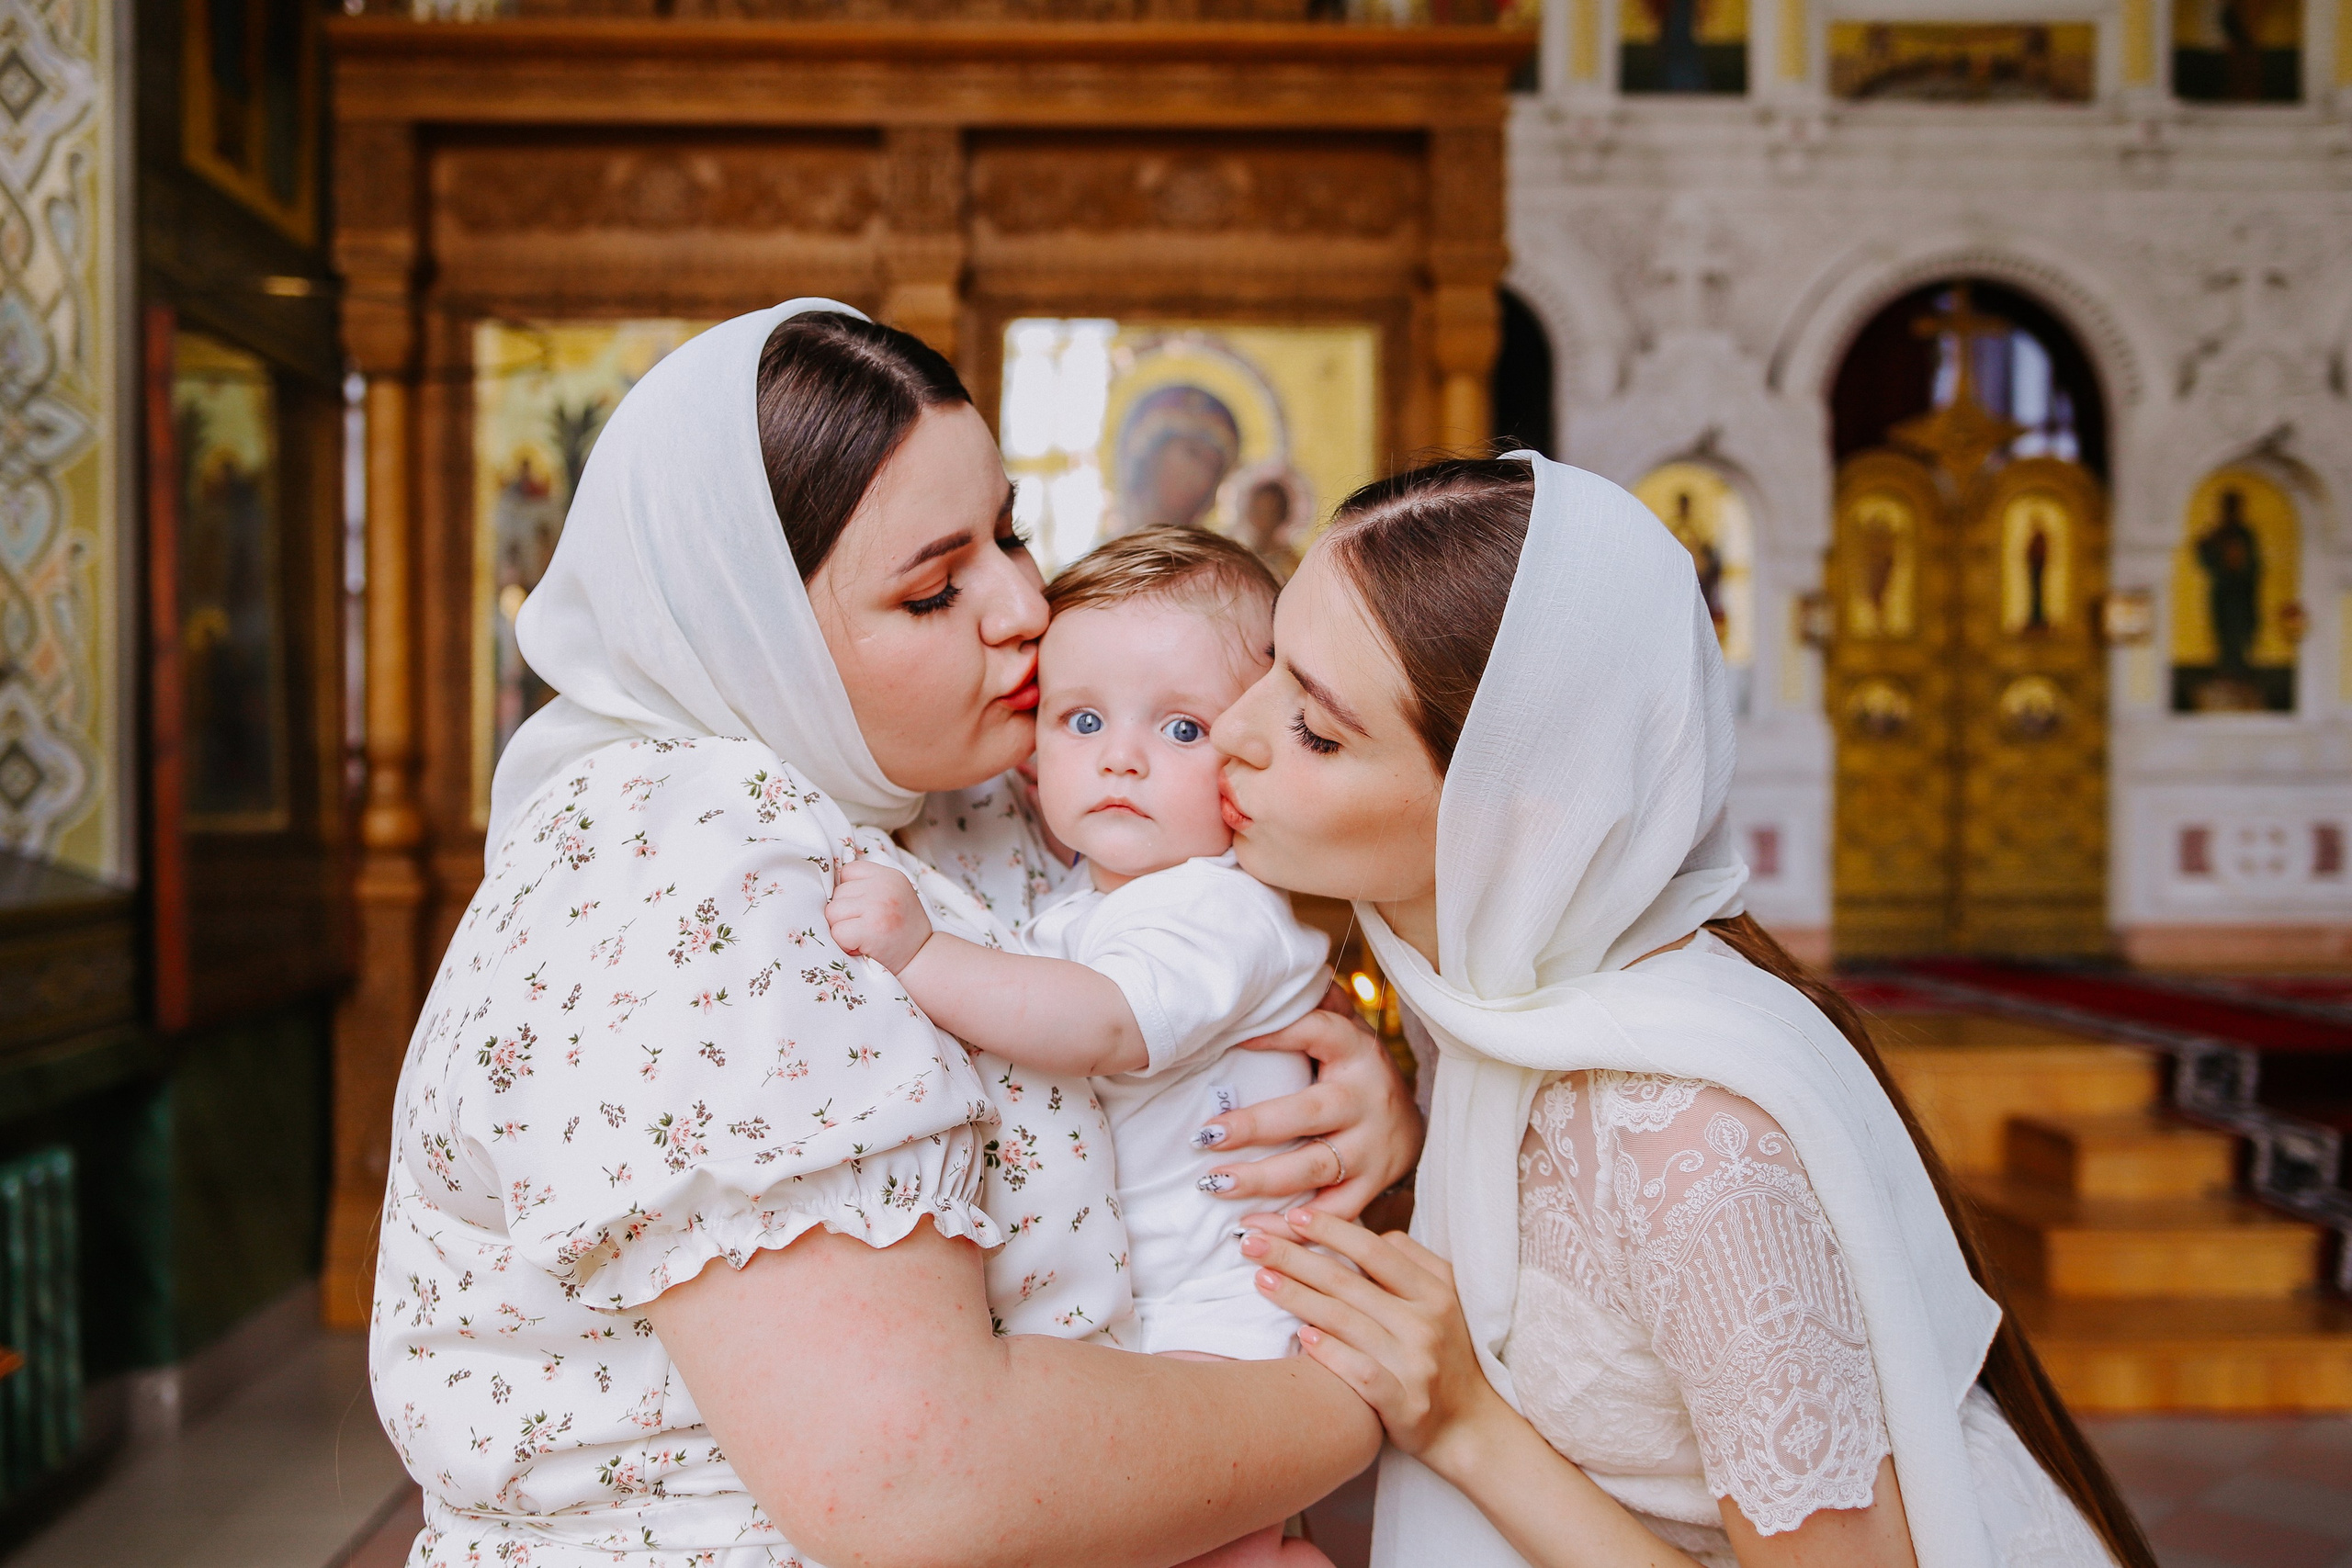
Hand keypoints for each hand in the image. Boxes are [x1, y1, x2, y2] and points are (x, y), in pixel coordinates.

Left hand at [823, 859, 932, 972]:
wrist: (923, 958)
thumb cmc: (901, 931)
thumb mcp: (892, 896)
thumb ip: (867, 887)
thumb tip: (828, 887)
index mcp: (889, 875)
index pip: (847, 872)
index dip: (849, 893)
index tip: (864, 910)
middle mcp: (884, 885)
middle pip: (837, 894)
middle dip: (845, 915)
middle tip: (868, 928)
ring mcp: (877, 905)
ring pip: (832, 913)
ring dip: (842, 929)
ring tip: (864, 936)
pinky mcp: (871, 928)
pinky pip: (837, 932)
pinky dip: (844, 944)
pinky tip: (862, 946)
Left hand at [1193, 1002, 1421, 1219]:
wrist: (1411, 1124)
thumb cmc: (1354, 1072)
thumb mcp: (1343, 1034)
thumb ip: (1315, 1007)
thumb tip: (1278, 977)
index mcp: (1356, 1052)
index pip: (1319, 1032)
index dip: (1281, 1033)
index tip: (1236, 1037)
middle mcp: (1366, 1098)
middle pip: (1308, 1111)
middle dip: (1255, 1125)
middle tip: (1205, 1136)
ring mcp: (1371, 1147)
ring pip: (1315, 1166)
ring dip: (1263, 1179)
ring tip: (1215, 1184)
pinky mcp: (1372, 1186)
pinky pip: (1333, 1213)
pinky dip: (1295, 1226)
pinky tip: (1253, 1229)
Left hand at [1241, 1208, 1509, 1481]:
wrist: (1468, 1424)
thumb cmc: (1443, 1352)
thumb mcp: (1441, 1298)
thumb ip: (1406, 1261)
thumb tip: (1356, 1232)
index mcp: (1435, 1290)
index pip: (1376, 1250)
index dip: (1332, 1230)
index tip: (1292, 1216)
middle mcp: (1426, 1322)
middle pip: (1349, 1282)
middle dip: (1296, 1257)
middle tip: (1251, 1242)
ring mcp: (1416, 1363)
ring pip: (1346, 1321)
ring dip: (1298, 1298)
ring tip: (1261, 1279)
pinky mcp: (1405, 1402)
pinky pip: (1361, 1372)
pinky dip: (1330, 1353)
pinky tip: (1301, 1338)